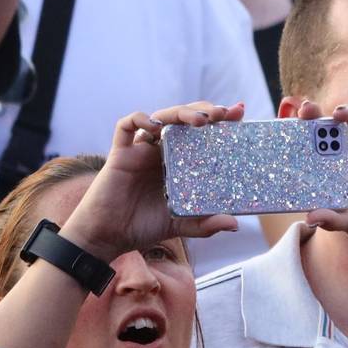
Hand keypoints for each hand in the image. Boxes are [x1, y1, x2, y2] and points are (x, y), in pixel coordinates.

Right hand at [57, 102, 242, 257]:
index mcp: (180, 163)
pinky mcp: (120, 154)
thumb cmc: (143, 227)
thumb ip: (206, 224)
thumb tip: (234, 224)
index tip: (239, 112)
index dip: (220, 120)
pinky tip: (155, 126)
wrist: (108, 237)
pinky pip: (125, 126)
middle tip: (222, 114)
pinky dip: (139, 119)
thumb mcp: (181, 226)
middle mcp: (162, 152)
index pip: (203, 134)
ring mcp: (141, 150)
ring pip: (161, 117)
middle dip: (204, 110)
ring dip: (181, 112)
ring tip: (201, 120)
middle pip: (185, 119)